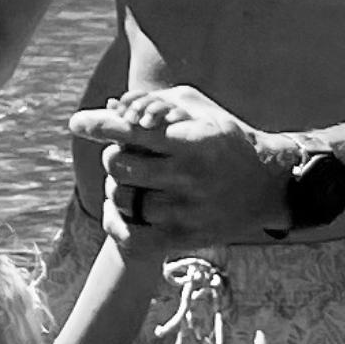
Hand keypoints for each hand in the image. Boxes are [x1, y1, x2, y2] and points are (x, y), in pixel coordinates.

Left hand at [71, 84, 282, 253]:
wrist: (266, 188)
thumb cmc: (226, 140)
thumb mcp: (201, 111)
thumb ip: (155, 104)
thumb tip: (109, 107)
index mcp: (194, 142)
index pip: (135, 131)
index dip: (102, 126)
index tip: (77, 123)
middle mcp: (189, 178)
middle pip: (120, 164)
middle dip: (114, 153)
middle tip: (127, 152)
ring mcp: (184, 212)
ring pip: (121, 198)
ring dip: (118, 186)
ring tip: (135, 180)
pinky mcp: (182, 239)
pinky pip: (129, 237)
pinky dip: (117, 222)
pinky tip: (124, 210)